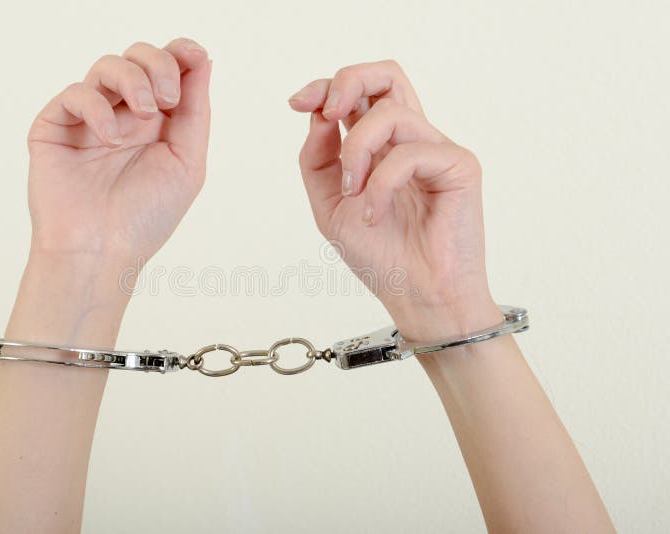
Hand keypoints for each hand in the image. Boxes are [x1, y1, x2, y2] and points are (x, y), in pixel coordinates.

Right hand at [26, 38, 211, 265]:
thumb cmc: (145, 218)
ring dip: (133, 80)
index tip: (194, 55)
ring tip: (144, 114)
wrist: (101, 253)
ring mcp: (89, 120)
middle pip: (139, 57)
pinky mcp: (55, 126)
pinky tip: (110, 139)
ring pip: (107, 66)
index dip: (180, 53)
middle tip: (166, 99)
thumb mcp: (187, 162)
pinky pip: (76, 94)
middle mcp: (124, 116)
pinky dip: (98, 108)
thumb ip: (195, 111)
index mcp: (158, 123)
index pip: (168, 69)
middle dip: (158, 65)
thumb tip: (202, 61)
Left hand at [289, 61, 499, 339]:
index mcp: (383, 148)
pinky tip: (375, 214)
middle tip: (328, 111)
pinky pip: (410, 153)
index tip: (298, 103)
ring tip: (352, 192)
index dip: (327, 86)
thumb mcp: (329, 206)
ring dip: (356, 151)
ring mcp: (437, 151)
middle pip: (388, 75)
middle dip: (348, 81)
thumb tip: (319, 116)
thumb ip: (318, 160)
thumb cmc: (382, 258)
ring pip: (390, 113)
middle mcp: (411, 142)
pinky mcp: (459, 166)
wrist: (417, 299)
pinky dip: (381, 184)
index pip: (360, 93)